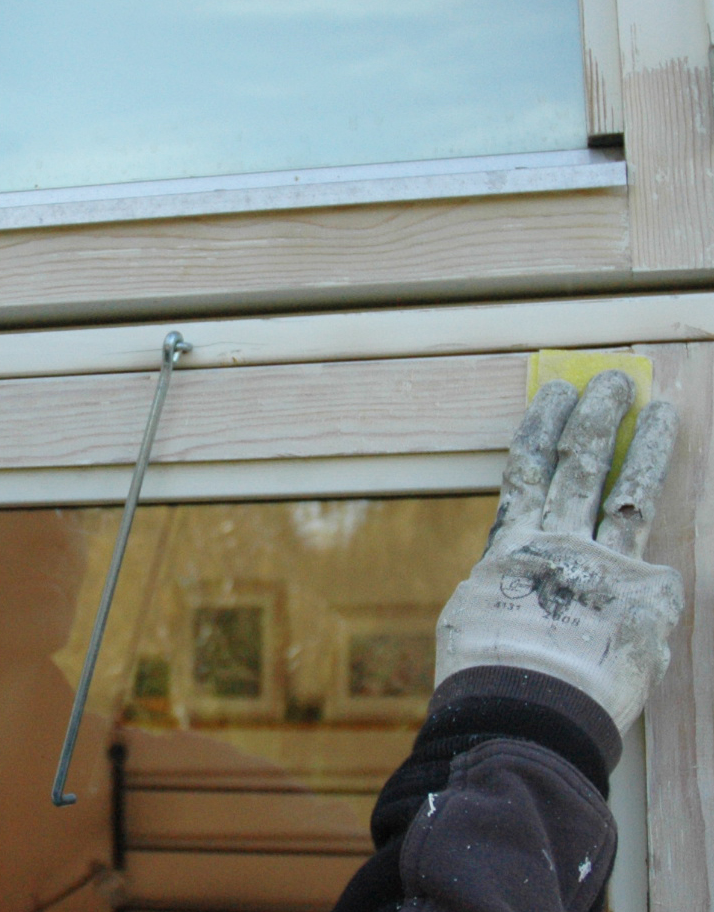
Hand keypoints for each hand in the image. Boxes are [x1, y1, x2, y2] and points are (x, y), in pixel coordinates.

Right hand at [435, 370, 681, 730]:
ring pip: (625, 491)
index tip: (556, 392)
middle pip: (579, 464)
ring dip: (642, 445)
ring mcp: (606, 567)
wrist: (528, 711)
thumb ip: (516, 589)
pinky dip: (655, 580)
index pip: (529, 470)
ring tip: (656, 405)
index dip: (543, 427)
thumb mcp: (480, 620)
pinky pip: (659, 580)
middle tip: (613, 380)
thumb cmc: (492, 681)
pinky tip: (648, 578)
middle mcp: (558, 545)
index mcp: (510, 549)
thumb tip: (538, 584)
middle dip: (596, 417)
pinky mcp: (650, 596)